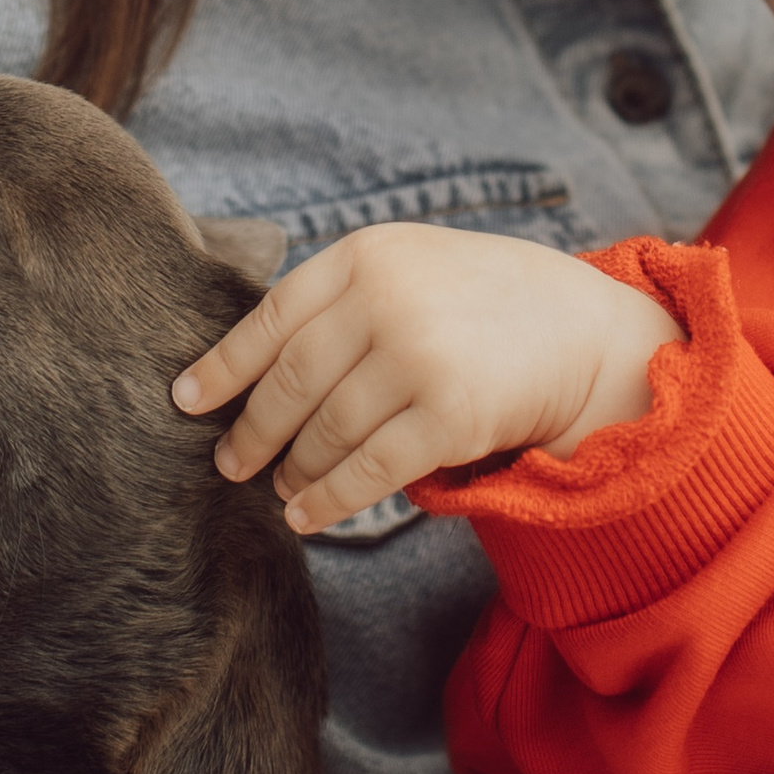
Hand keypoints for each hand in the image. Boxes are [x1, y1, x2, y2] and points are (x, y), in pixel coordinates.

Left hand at [169, 223, 685, 533]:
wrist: (588, 336)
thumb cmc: (481, 307)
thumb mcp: (411, 269)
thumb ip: (337, 300)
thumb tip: (238, 368)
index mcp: (369, 255)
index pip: (272, 318)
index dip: (222, 366)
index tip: (184, 401)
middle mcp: (389, 299)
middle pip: (289, 383)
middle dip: (252, 432)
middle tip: (230, 463)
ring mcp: (420, 356)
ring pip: (324, 432)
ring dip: (293, 470)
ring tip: (279, 487)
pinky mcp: (450, 416)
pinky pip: (364, 472)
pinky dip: (327, 502)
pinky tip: (305, 518)